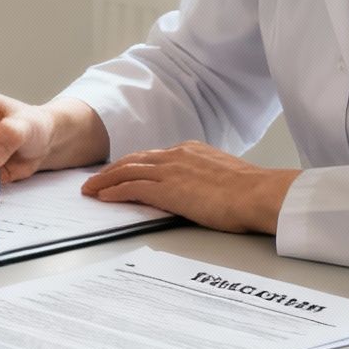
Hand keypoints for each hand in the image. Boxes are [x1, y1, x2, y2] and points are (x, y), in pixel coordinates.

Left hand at [81, 142, 300, 234]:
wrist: (258, 193)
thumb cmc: (251, 191)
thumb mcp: (225, 177)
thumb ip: (207, 178)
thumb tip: (203, 190)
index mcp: (191, 151)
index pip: (154, 157)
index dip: (134, 164)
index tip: (122, 171)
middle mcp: (177, 156)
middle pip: (135, 160)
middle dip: (113, 170)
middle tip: (96, 178)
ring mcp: (170, 171)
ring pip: (127, 172)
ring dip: (105, 180)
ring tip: (90, 188)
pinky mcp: (167, 189)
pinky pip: (132, 188)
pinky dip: (114, 192)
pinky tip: (103, 197)